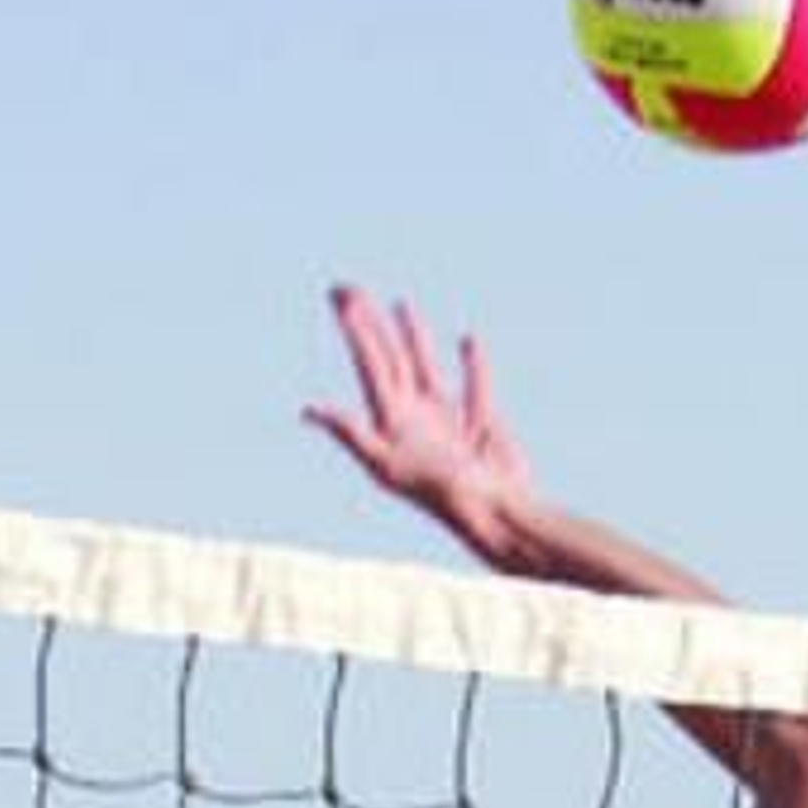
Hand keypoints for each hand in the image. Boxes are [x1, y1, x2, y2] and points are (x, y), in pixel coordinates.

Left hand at [303, 286, 532, 555]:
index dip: (354, 330)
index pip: (368, 364)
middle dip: (368, 324)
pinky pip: (475, 384)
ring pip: (424, 368)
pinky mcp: (481, 425)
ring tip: (401, 304)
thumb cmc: (445, 498)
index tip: (340, 296)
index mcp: (392, 422)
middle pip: (386, 360)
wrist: (498, 519)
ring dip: (412, 337)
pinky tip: (468, 339)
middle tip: (348, 287)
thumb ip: (353, 435)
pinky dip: (472, 362)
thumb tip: (309, 411)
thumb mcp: (390, 466)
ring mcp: (447, 422)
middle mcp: (415, 419)